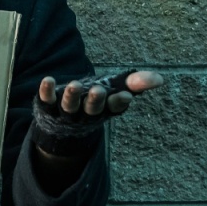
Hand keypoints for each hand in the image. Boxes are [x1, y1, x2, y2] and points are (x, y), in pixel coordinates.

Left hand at [37, 69, 162, 118]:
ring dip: (72, 96)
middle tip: (98, 91)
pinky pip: (46, 100)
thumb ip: (136, 83)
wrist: (63, 127)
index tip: (126, 95)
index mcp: (104, 110)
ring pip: (69, 106)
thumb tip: (160, 79)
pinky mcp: (48, 106)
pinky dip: (46, 91)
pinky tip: (47, 80)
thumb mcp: (115, 91)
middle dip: (95, 101)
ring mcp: (66, 112)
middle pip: (91, 109)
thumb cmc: (95, 103)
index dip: (119, 102)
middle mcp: (86, 113)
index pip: (114, 107)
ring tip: (74, 85)